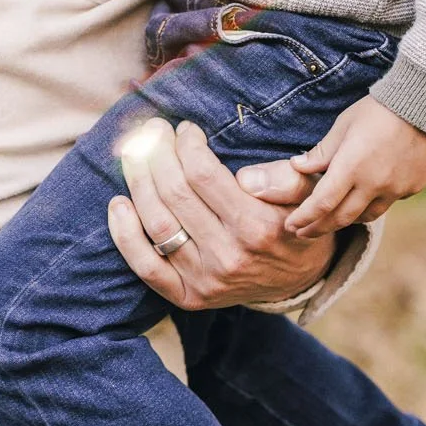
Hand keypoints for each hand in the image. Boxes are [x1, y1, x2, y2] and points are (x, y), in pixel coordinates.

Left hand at [107, 120, 339, 309]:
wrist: (298, 279)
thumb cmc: (294, 223)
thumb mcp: (307, 196)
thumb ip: (286, 180)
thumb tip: (245, 177)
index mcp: (257, 227)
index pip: (202, 174)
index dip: (186, 144)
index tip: (185, 129)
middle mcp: (228, 257)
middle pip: (174, 194)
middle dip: (156, 153)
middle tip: (153, 131)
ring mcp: (205, 280)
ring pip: (157, 223)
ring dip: (137, 181)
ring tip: (134, 153)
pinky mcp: (187, 297)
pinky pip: (146, 267)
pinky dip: (125, 236)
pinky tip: (118, 204)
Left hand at [285, 95, 425, 237]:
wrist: (425, 105)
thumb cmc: (377, 110)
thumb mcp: (343, 125)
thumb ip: (322, 151)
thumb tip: (297, 166)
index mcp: (352, 167)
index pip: (322, 203)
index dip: (304, 218)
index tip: (291, 225)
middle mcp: (374, 184)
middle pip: (342, 218)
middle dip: (319, 227)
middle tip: (302, 232)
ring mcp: (396, 189)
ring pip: (366, 215)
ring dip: (346, 220)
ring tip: (331, 219)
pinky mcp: (413, 188)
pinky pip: (388, 202)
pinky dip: (372, 203)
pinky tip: (365, 197)